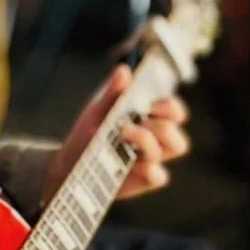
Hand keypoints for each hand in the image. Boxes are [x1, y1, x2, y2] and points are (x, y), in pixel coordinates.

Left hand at [42, 64, 189, 203]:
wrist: (71, 162)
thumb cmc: (90, 132)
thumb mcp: (97, 110)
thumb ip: (112, 92)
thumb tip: (124, 71)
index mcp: (150, 118)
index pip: (174, 110)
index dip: (169, 106)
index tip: (148, 104)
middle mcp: (157, 139)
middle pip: (179, 130)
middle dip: (161, 125)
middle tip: (131, 123)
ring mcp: (153, 159)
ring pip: (175, 148)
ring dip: (150, 139)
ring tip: (124, 134)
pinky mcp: (146, 179)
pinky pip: (159, 175)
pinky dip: (147, 167)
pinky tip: (128, 161)